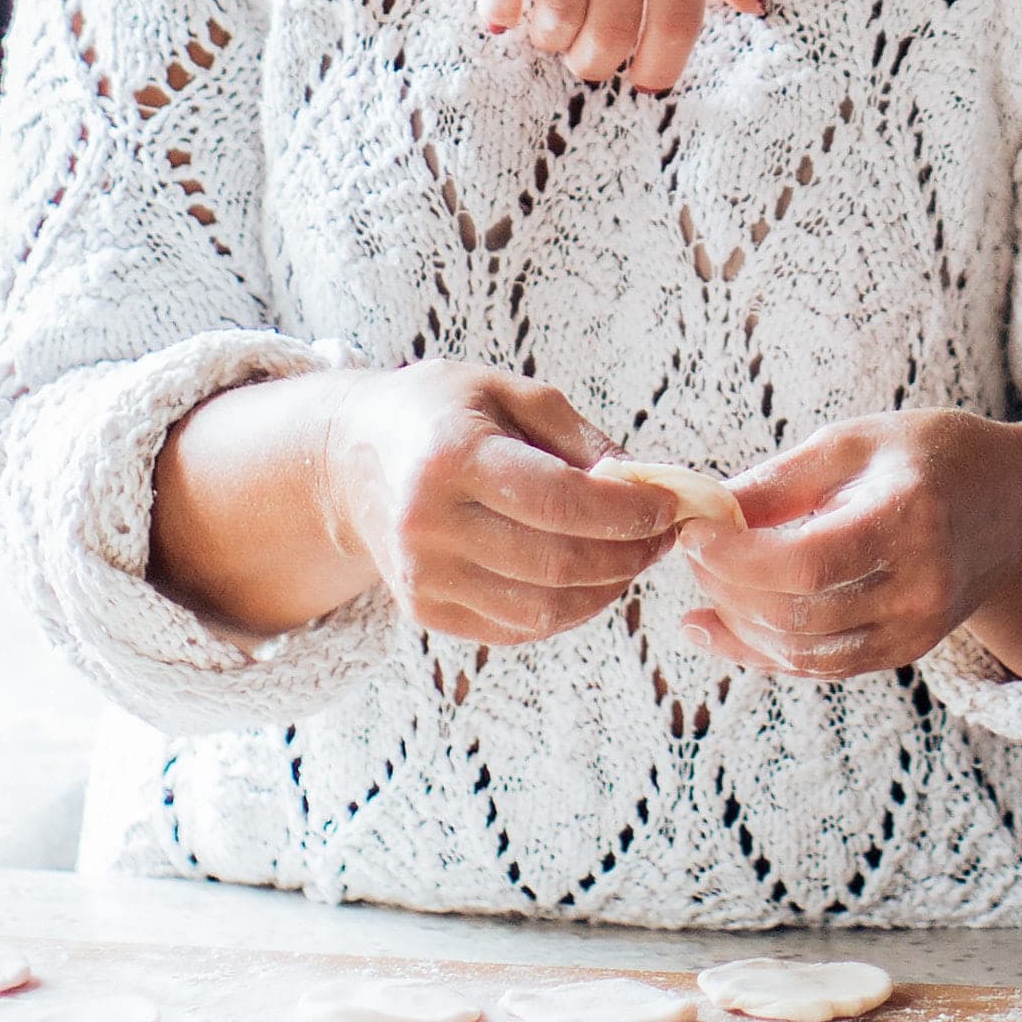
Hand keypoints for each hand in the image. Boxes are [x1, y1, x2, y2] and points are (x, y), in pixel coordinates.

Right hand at [322, 367, 684, 652]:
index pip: (560, 501)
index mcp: (450, 456)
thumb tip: (649, 488)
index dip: (629, 512)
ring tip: (631, 556)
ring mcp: (423, 577)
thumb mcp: (508, 393)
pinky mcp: (425, 611)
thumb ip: (580, 441)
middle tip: (663, 535)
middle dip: (629, 555)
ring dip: (607, 590)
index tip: (670, 506)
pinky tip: (588, 578)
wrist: (350, 458)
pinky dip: (568, 609)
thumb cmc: (441, 414)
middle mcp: (428, 525)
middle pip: (557, 564)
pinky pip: (518, 628)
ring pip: (544, 610)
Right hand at [476, 0, 757, 94]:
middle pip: (613, 27)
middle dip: (599, 62)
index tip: (647, 81)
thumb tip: (751, 6)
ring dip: (552, 39)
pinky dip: (503, 4)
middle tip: (592, 60)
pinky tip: (502, 14)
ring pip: (558, 10)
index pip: (683, 17)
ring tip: (552, 35)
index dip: (662, 66)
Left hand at [671, 412, 1021, 689]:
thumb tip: (705, 512)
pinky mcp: (906, 652)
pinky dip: (762, 650)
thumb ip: (779, 481)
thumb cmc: (926, 458)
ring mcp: (918, 629)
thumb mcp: (854, 443)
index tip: (693, 534)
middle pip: (799, 613)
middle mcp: (923, 585)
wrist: (1011, 507)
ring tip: (704, 582)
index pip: (808, 561)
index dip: (738, 557)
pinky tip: (717, 625)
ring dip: (738, 623)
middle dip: (728, 587)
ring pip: (804, 652)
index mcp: (911, 516)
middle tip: (693, 552)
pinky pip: (821, 666)